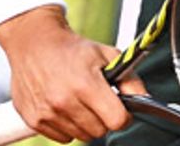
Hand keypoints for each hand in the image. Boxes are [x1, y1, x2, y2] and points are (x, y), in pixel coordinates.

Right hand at [0, 7, 135, 142]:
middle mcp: (64, 101)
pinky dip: (68, 126)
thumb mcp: (106, 55)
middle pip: (100, 131)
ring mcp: (48, 112)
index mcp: (85, 84)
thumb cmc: (72, 49)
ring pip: (82, 136)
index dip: (123, 115)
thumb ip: (130, 79)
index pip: (117, 120)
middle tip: (98, 101)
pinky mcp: (35, 120)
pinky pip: (63, 137)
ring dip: (85, 123)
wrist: (34, 43)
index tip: (120, 108)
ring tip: (79, 100)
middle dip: (104, 118)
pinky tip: (64, 106)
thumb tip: (145, 100)